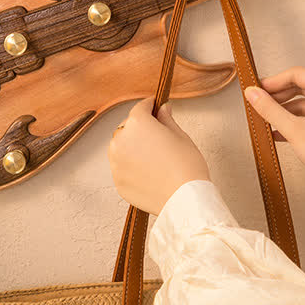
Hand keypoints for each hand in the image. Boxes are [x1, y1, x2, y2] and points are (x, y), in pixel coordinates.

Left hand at [108, 97, 210, 215]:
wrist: (185, 199)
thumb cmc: (187, 166)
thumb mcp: (181, 136)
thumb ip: (166, 120)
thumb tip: (163, 109)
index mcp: (138, 124)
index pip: (140, 108)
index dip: (150, 106)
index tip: (155, 107)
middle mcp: (121, 141)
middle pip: (127, 127)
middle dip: (140, 128)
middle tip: (158, 135)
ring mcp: (117, 162)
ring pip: (121, 147)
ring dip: (132, 147)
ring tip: (152, 156)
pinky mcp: (118, 181)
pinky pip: (122, 167)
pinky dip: (131, 166)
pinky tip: (148, 171)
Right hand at [243, 65, 304, 185]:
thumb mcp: (293, 129)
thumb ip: (270, 109)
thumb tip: (252, 93)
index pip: (299, 75)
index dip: (275, 81)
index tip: (259, 88)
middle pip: (303, 86)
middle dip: (280, 95)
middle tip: (260, 101)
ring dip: (286, 109)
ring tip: (267, 119)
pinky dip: (298, 118)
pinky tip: (279, 130)